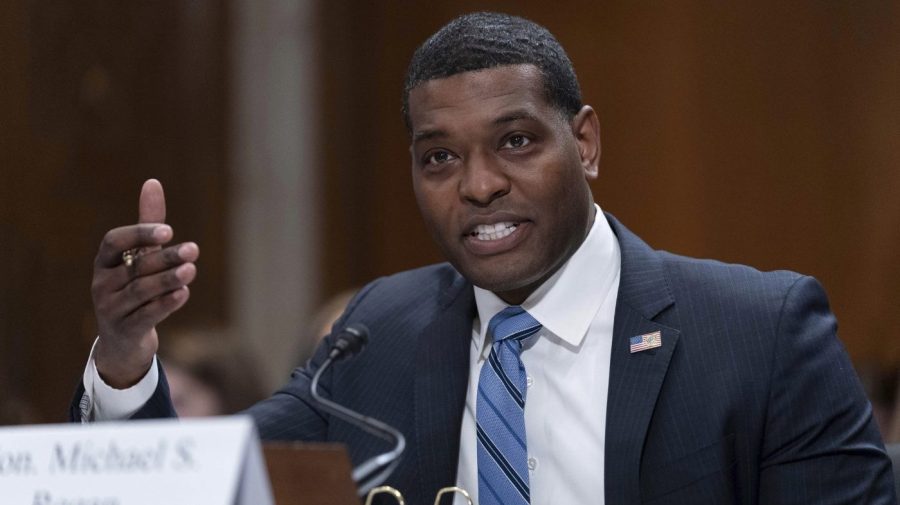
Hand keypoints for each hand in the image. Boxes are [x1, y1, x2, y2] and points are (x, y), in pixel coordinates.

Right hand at [92, 179, 199, 387]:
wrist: (124, 341)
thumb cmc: (134, 288)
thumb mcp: (140, 256)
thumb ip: (148, 223)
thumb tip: (153, 181)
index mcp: (104, 262)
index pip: (113, 241)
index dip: (139, 233)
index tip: (169, 230)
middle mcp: (102, 284)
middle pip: (135, 267)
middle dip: (165, 257)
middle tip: (194, 249)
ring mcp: (111, 309)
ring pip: (140, 291)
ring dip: (168, 279)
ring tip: (191, 270)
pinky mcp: (125, 330)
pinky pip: (145, 315)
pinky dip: (165, 304)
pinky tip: (184, 294)